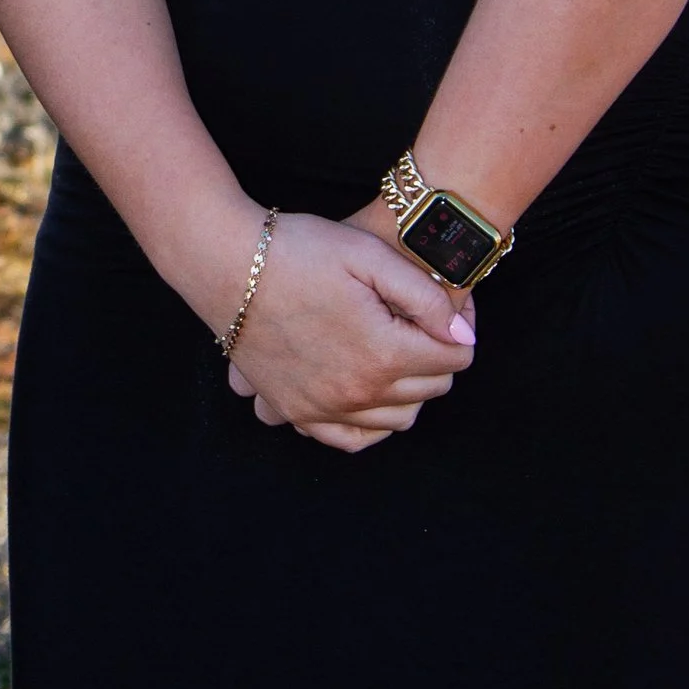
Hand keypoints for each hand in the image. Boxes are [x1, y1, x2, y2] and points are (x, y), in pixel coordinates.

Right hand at [223, 207, 474, 454]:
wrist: (225, 263)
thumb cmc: (298, 250)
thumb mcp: (370, 254)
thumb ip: (426, 297)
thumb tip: (463, 336)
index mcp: (382, 352)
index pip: (454, 359)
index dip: (455, 330)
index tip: (441, 310)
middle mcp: (357, 391)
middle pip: (430, 390)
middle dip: (436, 358)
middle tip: (419, 325)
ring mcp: (324, 407)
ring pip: (397, 419)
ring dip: (409, 390)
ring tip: (395, 352)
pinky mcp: (296, 411)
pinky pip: (349, 439)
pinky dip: (371, 423)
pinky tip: (370, 396)